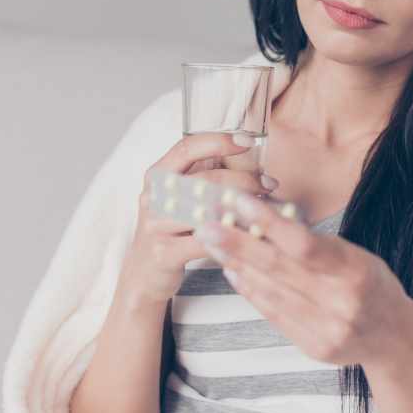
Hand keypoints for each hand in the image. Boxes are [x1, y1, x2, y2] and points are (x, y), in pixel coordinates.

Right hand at [117, 132, 278, 307]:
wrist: (144, 271)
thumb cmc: (170, 228)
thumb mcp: (179, 196)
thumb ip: (203, 175)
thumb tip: (247, 154)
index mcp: (157, 175)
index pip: (187, 147)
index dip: (218, 141)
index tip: (246, 141)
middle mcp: (152, 196)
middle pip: (205, 179)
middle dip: (244, 180)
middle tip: (268, 183)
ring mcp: (156, 225)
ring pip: (208, 211)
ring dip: (242, 209)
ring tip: (265, 208)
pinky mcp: (165, 252)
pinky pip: (207, 242)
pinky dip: (233, 237)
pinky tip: (252, 235)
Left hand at [191, 192, 412, 367]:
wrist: (394, 337)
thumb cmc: (372, 284)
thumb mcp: (356, 255)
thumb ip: (315, 244)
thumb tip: (264, 219)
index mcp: (356, 271)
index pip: (303, 244)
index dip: (267, 223)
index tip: (237, 201)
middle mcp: (342, 302)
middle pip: (279, 269)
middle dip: (238, 244)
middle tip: (207, 224)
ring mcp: (328, 329)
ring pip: (271, 292)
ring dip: (238, 265)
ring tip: (214, 244)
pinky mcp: (315, 348)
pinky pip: (274, 315)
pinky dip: (251, 291)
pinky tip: (233, 272)